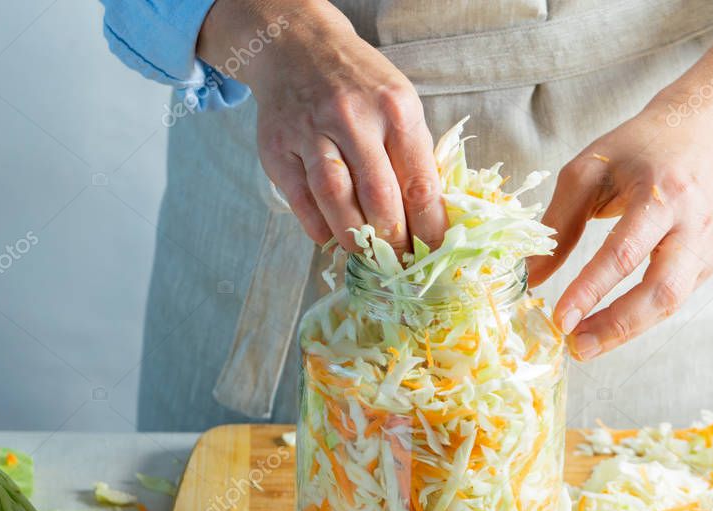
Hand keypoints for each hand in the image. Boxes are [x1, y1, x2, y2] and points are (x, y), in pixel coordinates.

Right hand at [198, 0, 446, 251]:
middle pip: (379, 197)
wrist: (298, 47)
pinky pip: (300, 199)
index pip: (419, 183)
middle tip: (400, 262)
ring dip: (354, 238)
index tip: (434, 253)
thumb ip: (412, 155)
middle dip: (393, 240)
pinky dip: (317, 226)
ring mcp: (311, 131)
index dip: (428, 228)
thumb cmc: (359, 85)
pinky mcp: (278, 146)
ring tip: (367, 255)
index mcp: (396, 109)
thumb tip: (427, 218)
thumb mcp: (399, 105)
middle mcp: (353, 118)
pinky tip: (330, 237)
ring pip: (336, 199)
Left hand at [528, 101, 712, 359]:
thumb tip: (528, 276)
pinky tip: (607, 329)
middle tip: (575, 347)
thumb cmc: (636, 150)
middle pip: (661, 289)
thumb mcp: (587, 172)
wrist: (697, 134)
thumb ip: (559, 224)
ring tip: (584, 347)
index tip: (561, 318)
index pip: (625, 251)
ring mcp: (705, 247)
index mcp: (662, 193)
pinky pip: (671, 301)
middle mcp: (692, 224)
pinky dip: (639, 320)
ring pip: (670, 303)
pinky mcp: (706, 263)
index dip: (591, 289)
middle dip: (616, 325)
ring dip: (626, 332)